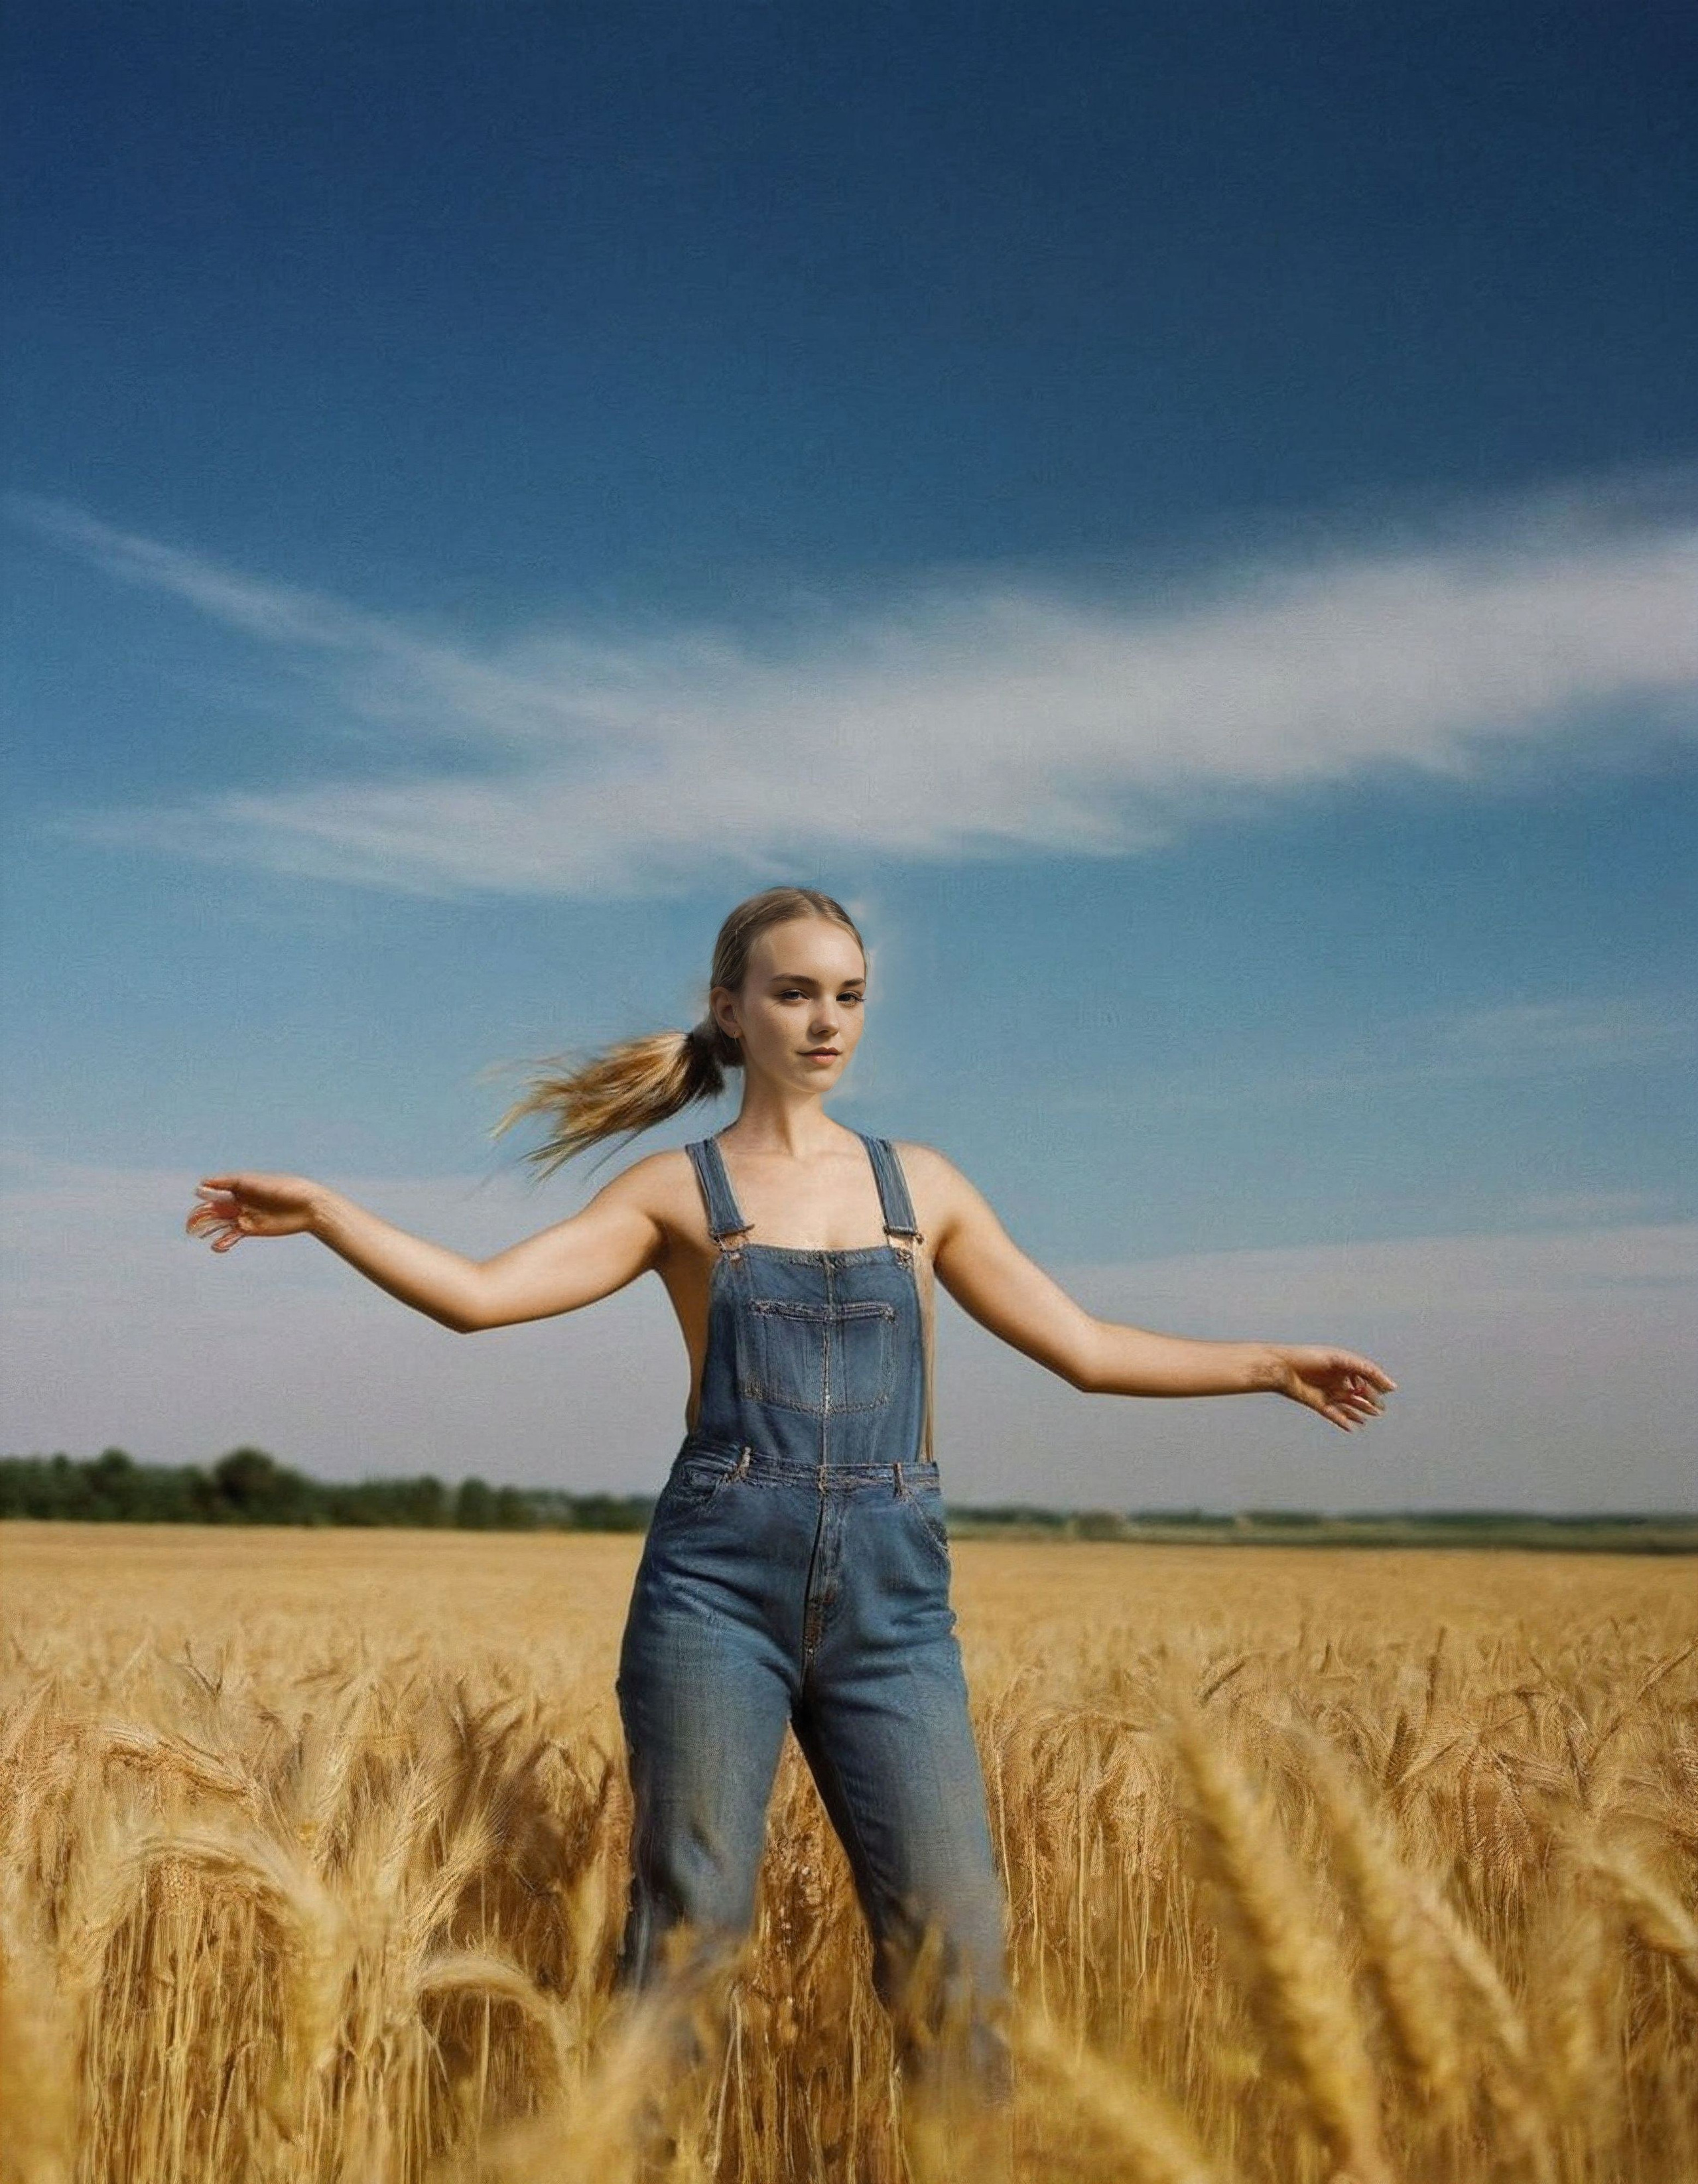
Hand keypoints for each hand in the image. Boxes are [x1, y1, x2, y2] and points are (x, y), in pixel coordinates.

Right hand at [187, 1173, 324, 1251]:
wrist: (307, 1206)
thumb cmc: (283, 1187)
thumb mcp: (253, 1182)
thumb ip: (228, 1183)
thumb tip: (201, 1183)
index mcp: (238, 1186)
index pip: (214, 1191)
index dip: (203, 1195)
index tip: (198, 1195)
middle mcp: (239, 1201)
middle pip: (213, 1209)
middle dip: (200, 1216)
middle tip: (190, 1225)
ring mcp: (245, 1216)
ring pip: (220, 1224)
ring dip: (207, 1230)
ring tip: (198, 1235)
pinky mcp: (252, 1230)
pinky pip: (232, 1236)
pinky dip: (222, 1242)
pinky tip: (216, 1246)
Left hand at [1269, 1347, 1395, 1430]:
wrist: (1282, 1368)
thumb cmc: (1310, 1358)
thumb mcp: (1343, 1360)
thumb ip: (1368, 1371)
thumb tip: (1392, 1387)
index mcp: (1342, 1366)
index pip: (1365, 1377)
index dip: (1375, 1385)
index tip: (1384, 1392)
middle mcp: (1336, 1379)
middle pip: (1357, 1393)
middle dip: (1369, 1401)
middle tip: (1379, 1410)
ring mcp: (1327, 1392)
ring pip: (1348, 1405)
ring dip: (1359, 1411)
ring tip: (1371, 1416)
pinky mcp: (1318, 1404)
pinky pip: (1335, 1414)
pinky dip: (1344, 1421)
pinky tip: (1354, 1427)